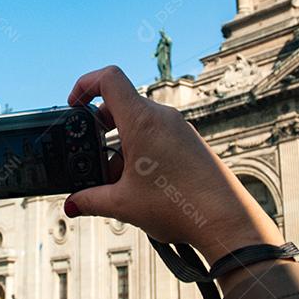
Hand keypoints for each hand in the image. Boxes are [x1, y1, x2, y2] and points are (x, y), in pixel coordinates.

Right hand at [63, 66, 282, 262]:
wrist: (225, 220)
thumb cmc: (178, 207)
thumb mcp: (123, 204)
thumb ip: (90, 200)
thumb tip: (72, 204)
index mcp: (142, 121)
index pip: (109, 78)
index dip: (85, 84)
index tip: (73, 105)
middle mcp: (162, 117)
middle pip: (121, 103)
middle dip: (99, 127)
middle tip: (90, 153)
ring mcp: (179, 128)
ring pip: (139, 122)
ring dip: (120, 143)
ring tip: (115, 179)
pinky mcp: (189, 142)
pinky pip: (157, 134)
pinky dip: (140, 149)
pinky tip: (138, 182)